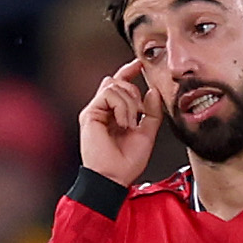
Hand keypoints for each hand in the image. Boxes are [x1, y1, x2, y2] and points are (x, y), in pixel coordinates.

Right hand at [77, 59, 160, 183]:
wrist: (115, 177)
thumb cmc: (127, 162)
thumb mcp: (147, 133)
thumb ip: (151, 112)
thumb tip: (153, 92)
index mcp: (114, 114)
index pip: (119, 85)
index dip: (129, 71)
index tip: (140, 65)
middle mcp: (103, 110)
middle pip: (117, 81)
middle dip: (133, 92)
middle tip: (138, 112)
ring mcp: (95, 111)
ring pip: (115, 86)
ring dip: (129, 103)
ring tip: (129, 123)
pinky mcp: (90, 113)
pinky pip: (109, 94)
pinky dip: (121, 106)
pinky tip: (123, 122)